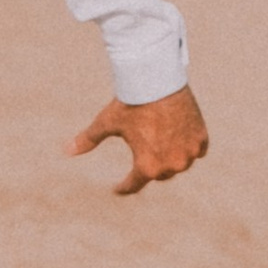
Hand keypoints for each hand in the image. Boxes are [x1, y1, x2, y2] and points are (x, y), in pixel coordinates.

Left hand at [70, 84, 208, 195]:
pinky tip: (181, 144)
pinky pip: (197, 151)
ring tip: (163, 151)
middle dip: (151, 169)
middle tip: (144, 162)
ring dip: (172, 160)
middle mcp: (171, 164)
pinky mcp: (202, 138)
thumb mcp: (107, 122)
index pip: (134, 184)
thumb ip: (88, 139)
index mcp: (147, 166)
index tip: (118, 188)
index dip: (124, 187)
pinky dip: (189, 148)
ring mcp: (189, 152)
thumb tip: (66, 150)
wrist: (158, 80)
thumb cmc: (130, 103)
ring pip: (180, 164)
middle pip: (160, 174)